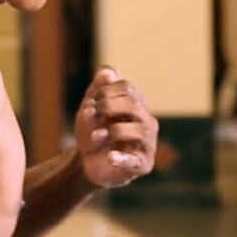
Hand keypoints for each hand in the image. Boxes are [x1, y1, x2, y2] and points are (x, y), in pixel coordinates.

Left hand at [73, 65, 157, 188]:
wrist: (88, 162)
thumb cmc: (93, 131)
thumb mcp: (91, 108)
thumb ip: (98, 88)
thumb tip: (107, 72)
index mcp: (137, 104)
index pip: (127, 88)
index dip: (107, 91)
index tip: (92, 100)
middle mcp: (147, 121)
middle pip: (133, 105)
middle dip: (108, 107)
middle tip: (93, 113)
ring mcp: (147, 143)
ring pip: (137, 130)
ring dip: (111, 131)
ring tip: (97, 136)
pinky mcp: (142, 164)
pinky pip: (134, 159)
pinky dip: (121, 158)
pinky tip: (110, 156)